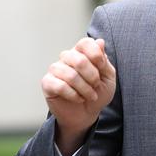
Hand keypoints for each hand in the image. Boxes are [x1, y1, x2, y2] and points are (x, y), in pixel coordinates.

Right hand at [41, 37, 115, 155]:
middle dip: (92, 77)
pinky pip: (60, 86)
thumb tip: (100, 41)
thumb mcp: (108, 77)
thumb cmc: (97, 92)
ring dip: (85, 89)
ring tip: (89, 95)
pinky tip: (78, 98)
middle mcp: (67, 57)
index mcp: (82, 52)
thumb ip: (104, 60)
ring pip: (70, 75)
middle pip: (79, 60)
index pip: (85, 42)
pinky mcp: (47, 83)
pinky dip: (74, 95)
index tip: (102, 68)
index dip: (96, 55)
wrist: (87, 114)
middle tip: (96, 86)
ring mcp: (55, 69)